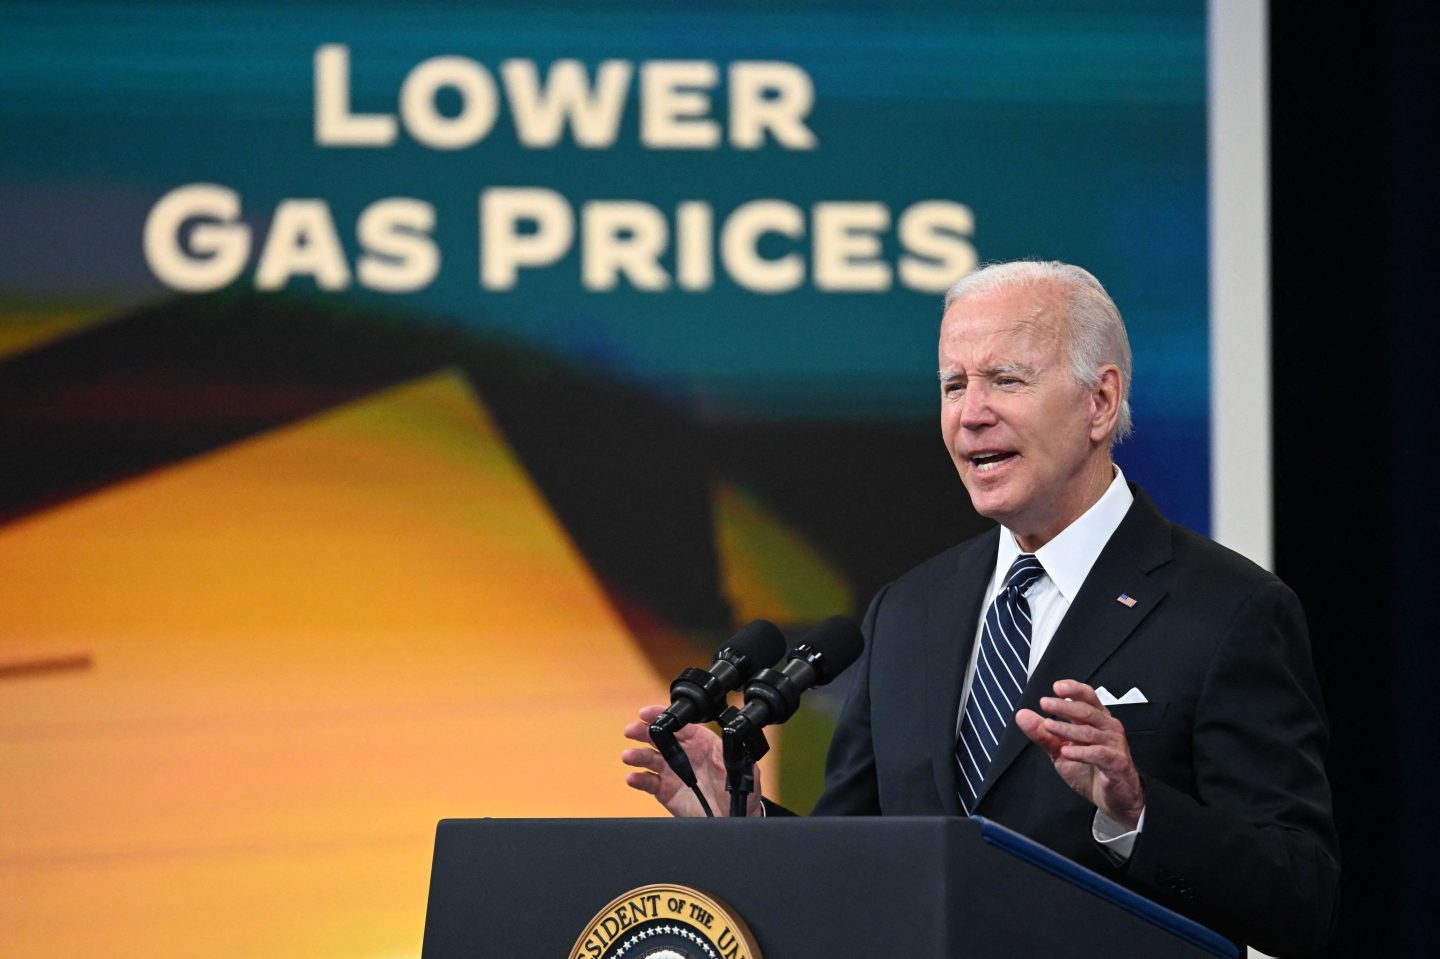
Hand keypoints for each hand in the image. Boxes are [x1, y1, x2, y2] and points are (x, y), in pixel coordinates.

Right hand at [622, 704, 762, 816]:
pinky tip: (633, 777)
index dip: (662, 716)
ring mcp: (673, 772)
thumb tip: (732, 739)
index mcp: (702, 742)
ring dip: (637, 756)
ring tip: (629, 757)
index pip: (680, 725)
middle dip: (643, 731)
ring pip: (650, 759)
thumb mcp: (744, 769)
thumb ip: (735, 753)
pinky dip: (639, 779)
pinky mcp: (666, 791)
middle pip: (660, 737)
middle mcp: (684, 754)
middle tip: (631, 730)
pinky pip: (649, 782)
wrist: (734, 819)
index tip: (647, 713)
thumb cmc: (739, 791)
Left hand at [1015, 679, 1144, 828]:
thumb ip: (1043, 733)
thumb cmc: (1091, 770)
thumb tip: (1022, 715)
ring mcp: (1114, 744)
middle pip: (1086, 711)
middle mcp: (1108, 728)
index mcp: (1097, 720)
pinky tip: (1066, 751)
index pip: (1088, 697)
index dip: (1074, 689)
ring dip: (1067, 729)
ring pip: (1089, 732)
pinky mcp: (1117, 762)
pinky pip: (1098, 754)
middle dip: (1064, 706)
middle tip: (1044, 703)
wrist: (1114, 798)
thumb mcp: (1061, 750)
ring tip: (1048, 726)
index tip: (1056, 687)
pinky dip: (1080, 752)